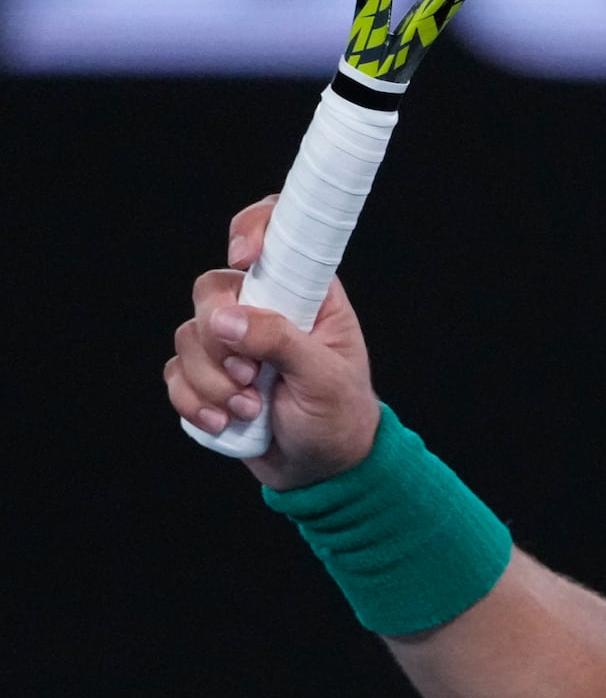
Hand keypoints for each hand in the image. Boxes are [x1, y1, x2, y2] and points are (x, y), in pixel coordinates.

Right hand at [164, 196, 379, 489]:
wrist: (320, 468)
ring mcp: (232, 341)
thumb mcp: (324, 377)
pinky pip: (175, 373)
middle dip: (220, 338)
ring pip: (188, 336)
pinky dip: (194, 401)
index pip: (278, 235)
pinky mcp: (207, 375)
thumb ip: (280, 341)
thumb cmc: (338, 414)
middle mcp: (265, 308)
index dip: (253, 228)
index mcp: (306, 294)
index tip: (243, 257)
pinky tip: (226, 423)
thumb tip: (226, 319)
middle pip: (211, 289)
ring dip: (213, 382)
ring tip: (252, 409)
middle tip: (252, 376)